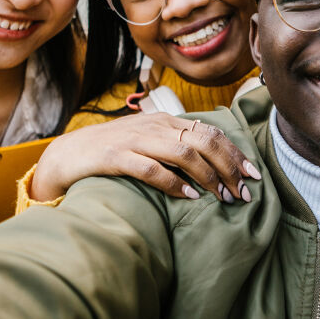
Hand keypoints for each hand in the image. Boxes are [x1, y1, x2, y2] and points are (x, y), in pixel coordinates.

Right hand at [30, 113, 261, 202]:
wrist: (66, 155)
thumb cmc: (112, 152)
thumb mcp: (148, 142)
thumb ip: (175, 146)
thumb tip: (212, 162)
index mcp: (165, 121)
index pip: (210, 132)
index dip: (234, 152)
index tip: (252, 174)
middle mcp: (154, 127)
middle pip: (203, 141)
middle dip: (228, 166)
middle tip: (243, 191)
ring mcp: (134, 140)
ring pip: (184, 152)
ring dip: (208, 176)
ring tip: (222, 196)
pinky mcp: (115, 157)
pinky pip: (151, 169)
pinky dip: (174, 183)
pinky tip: (189, 197)